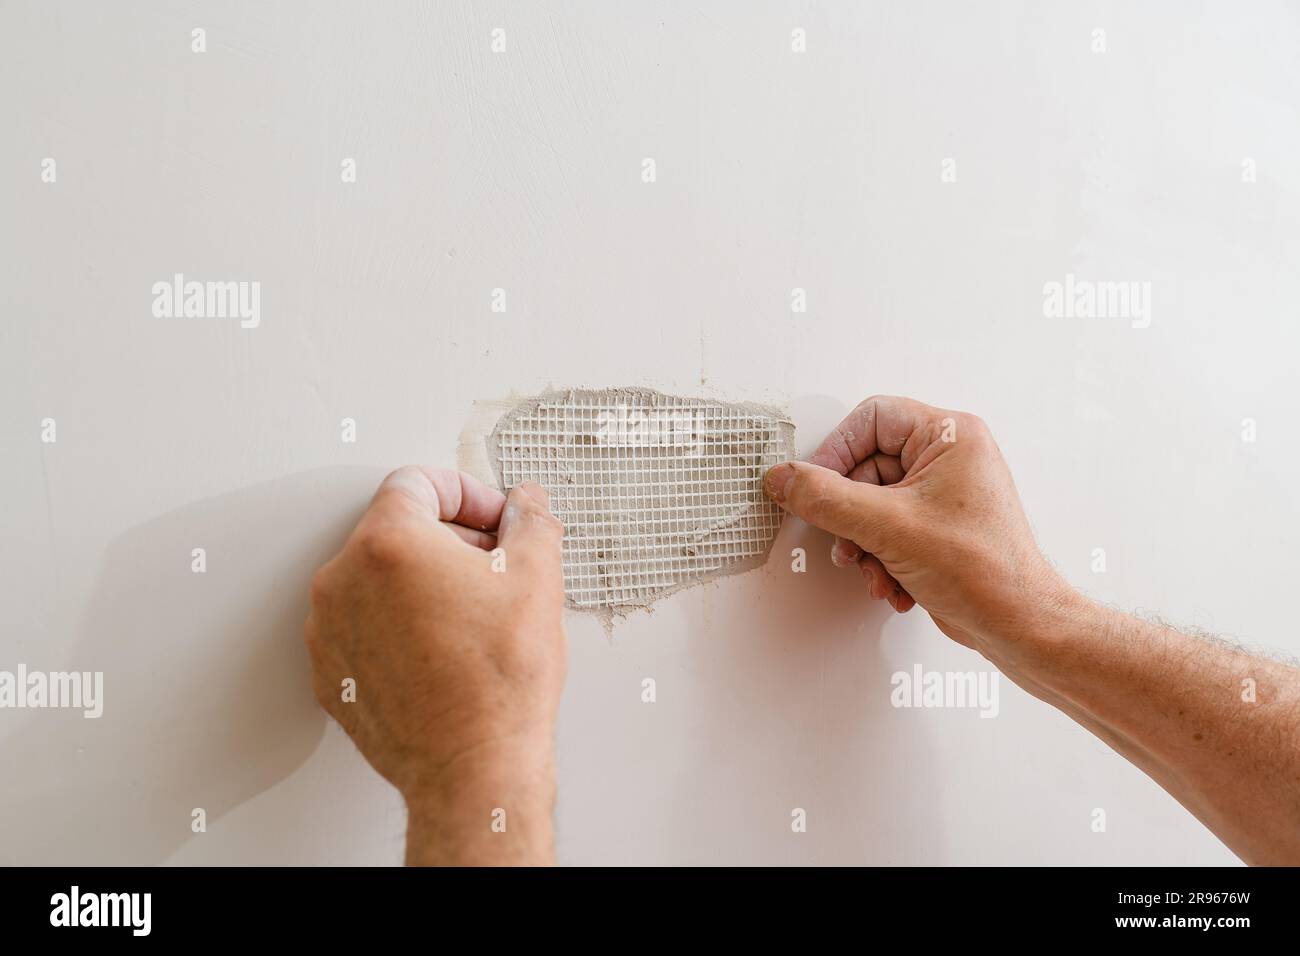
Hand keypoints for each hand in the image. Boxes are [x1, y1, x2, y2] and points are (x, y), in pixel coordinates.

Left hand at [304, 467, 565, 864]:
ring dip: (423, 583)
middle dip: (449, 539)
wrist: (474, 768)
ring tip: (472, 616)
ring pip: (377, 579)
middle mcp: (343, 580)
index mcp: (387, 542)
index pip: (418, 481)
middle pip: (395, 529)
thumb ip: (530, 520)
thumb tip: (525, 505)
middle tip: (494, 567)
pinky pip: (364, 626)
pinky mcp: (331, 673)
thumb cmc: (499, 682)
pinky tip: (445, 649)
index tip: (493, 518)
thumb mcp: (537, 576)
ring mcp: (330, 630)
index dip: (468, 492)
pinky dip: (400, 626)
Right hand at [764, 396, 1074, 664]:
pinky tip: (892, 583)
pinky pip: (886, 529)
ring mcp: (942, 494)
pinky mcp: (936, 528)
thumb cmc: (985, 570)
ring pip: (871, 503)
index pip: (871, 419)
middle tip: (847, 540)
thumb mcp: (888, 527)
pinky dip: (880, 558)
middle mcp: (949, 457)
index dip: (836, 452)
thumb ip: (826, 499)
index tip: (813, 485)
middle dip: (850, 515)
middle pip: (866, 467)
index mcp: (951, 435)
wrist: (1018, 625)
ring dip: (863, 543)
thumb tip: (784, 478)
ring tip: (873, 568)